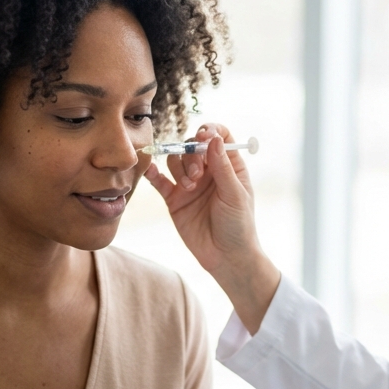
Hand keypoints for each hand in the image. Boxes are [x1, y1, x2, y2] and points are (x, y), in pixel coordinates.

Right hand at [144, 124, 279, 332]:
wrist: (226, 257)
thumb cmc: (239, 225)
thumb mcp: (235, 195)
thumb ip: (223, 167)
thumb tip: (213, 138)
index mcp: (229, 166)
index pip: (219, 136)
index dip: (210, 131)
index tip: (204, 136)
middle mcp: (208, 171)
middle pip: (193, 146)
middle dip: (191, 154)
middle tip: (196, 175)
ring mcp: (190, 184)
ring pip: (176, 160)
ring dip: (179, 167)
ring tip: (189, 186)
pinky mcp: (174, 199)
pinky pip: (159, 181)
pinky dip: (153, 173)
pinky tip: (149, 170)